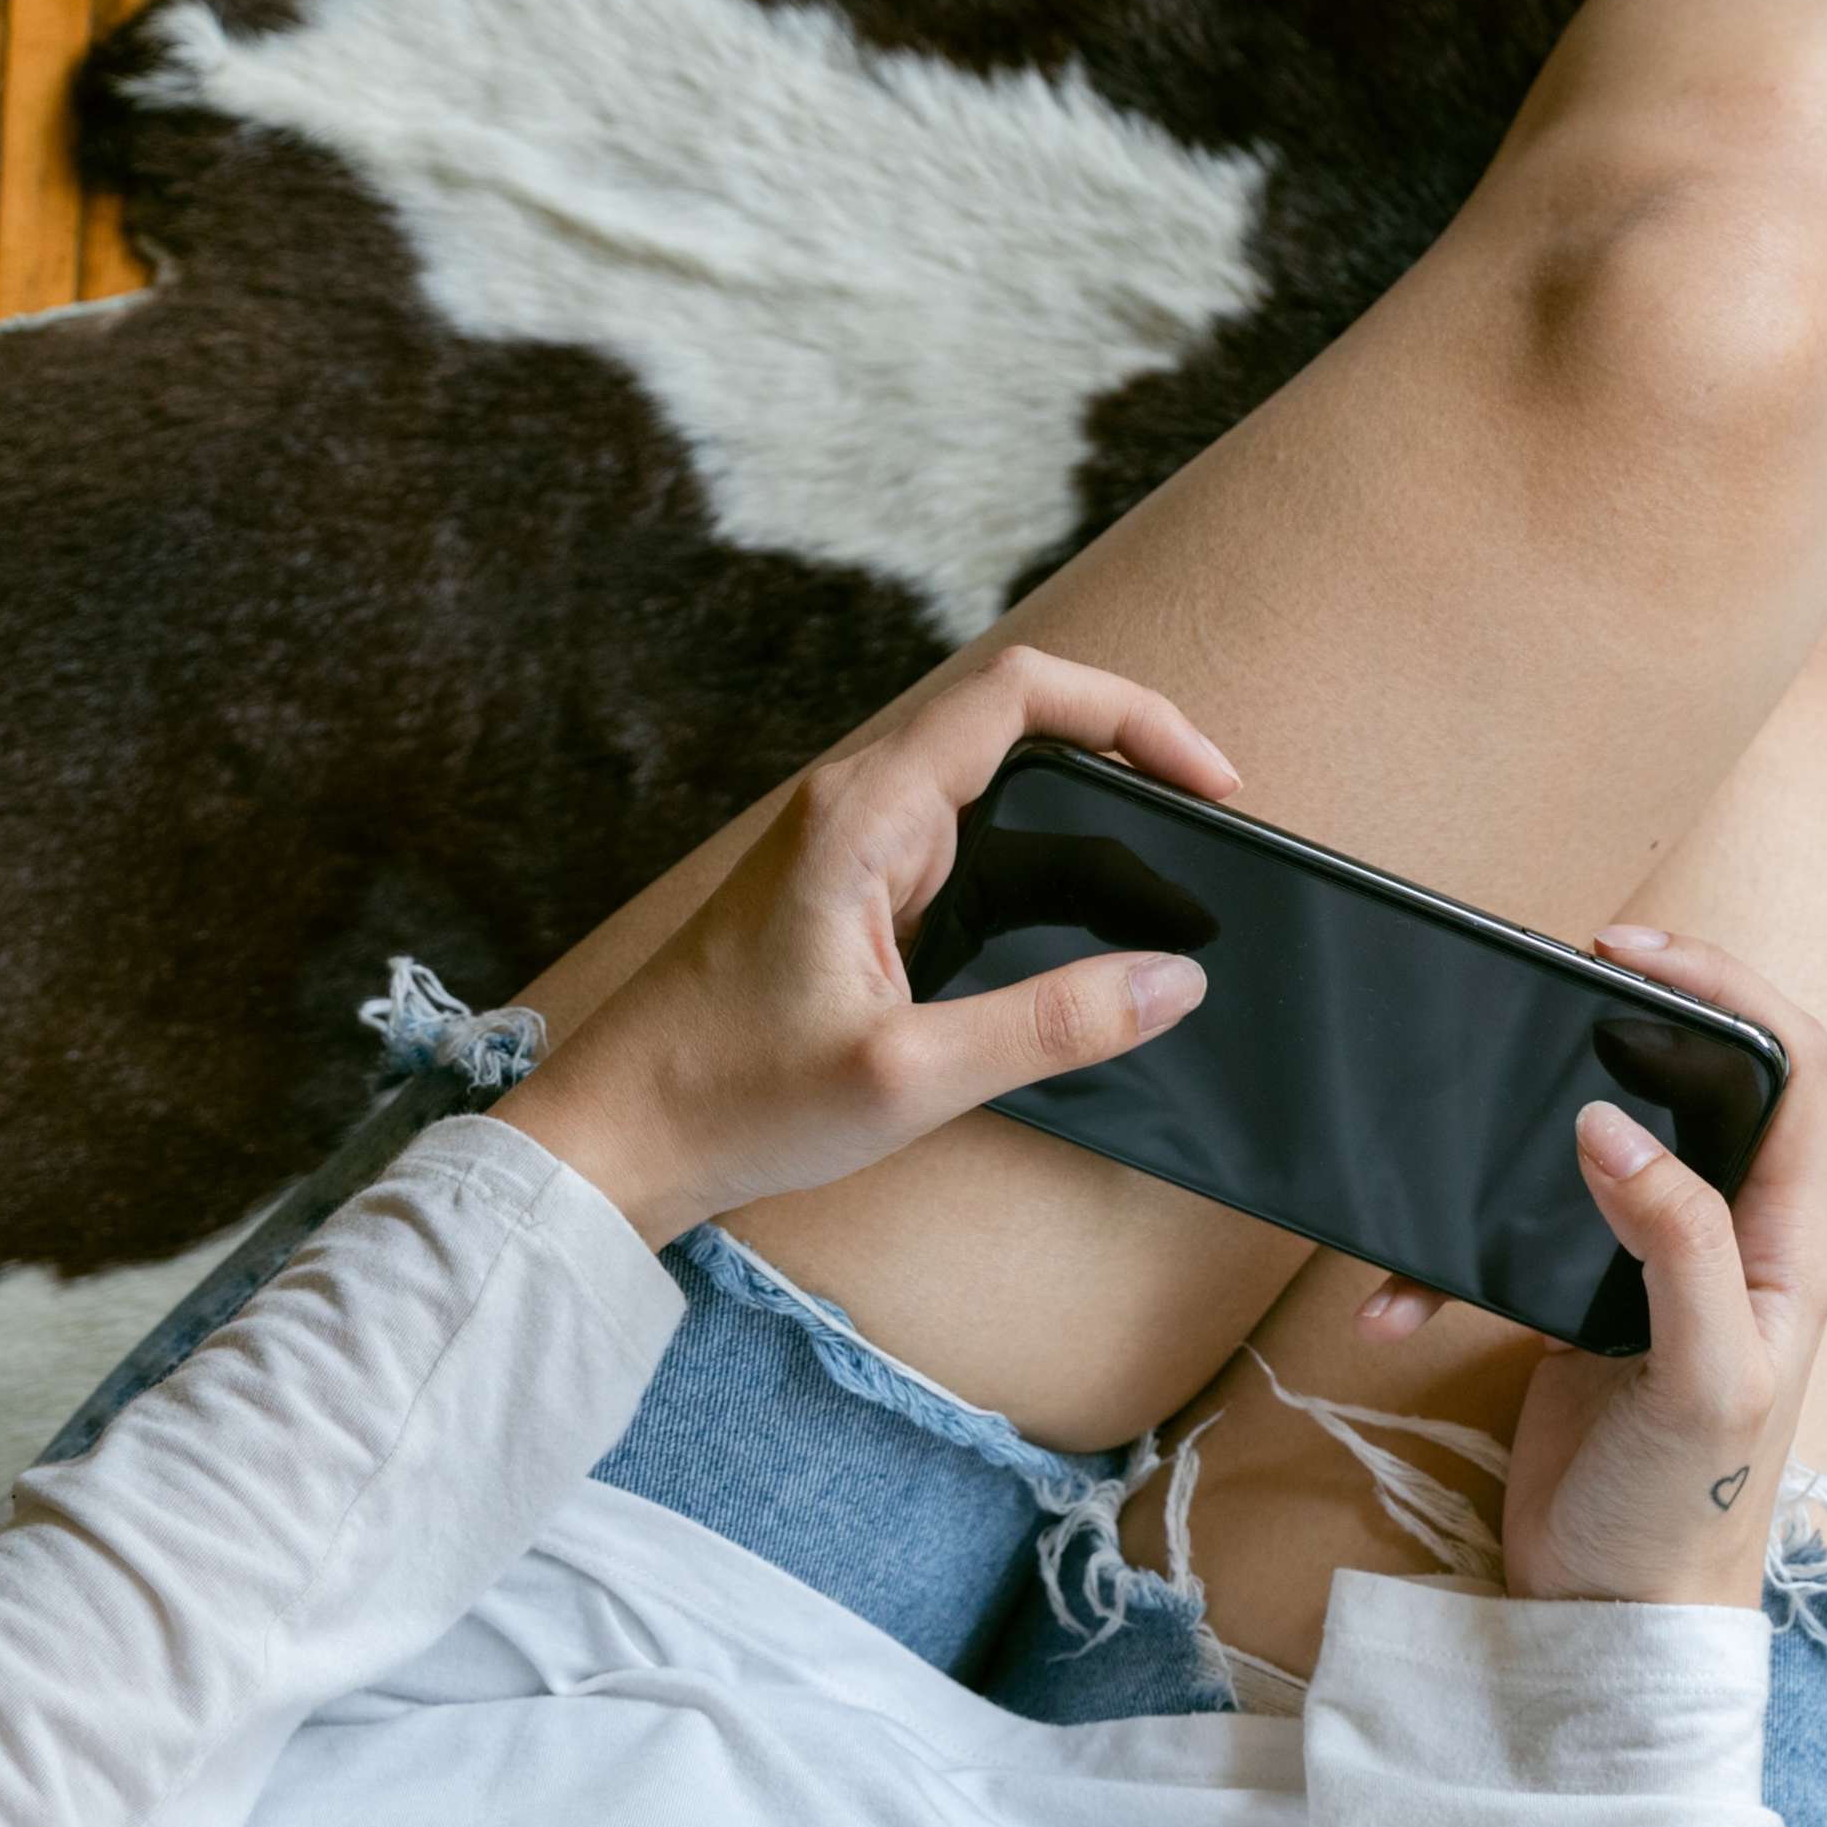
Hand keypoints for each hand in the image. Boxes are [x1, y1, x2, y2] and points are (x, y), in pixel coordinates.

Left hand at [502, 648, 1233, 1248]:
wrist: (615, 1134)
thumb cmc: (731, 1098)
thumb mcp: (910, 1076)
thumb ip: (1051, 1026)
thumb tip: (1175, 981)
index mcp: (864, 815)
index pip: (1020, 693)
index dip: (1133, 714)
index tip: (1210, 781)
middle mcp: (857, 805)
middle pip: (1020, 723)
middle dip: (1128, 760)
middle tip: (1209, 828)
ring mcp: (851, 843)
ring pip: (998, 788)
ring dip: (1087, 822)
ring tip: (1168, 887)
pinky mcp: (850, 888)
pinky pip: (966, 843)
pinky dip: (1040, 866)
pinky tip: (1084, 929)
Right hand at [1496, 932, 1826, 1613]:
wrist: (1614, 1624)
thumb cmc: (1688, 1516)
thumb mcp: (1705, 1377)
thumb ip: (1677, 1245)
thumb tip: (1614, 1127)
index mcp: (1789, 1237)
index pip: (1789, 1061)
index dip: (1723, 984)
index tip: (1627, 952)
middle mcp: (1732, 1237)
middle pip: (1693, 1078)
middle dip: (1619, 1025)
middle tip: (1547, 985)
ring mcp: (1653, 1268)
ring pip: (1595, 1146)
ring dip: (1514, 1142)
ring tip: (1455, 1132)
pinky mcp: (1578, 1307)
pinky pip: (1509, 1241)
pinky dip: (1446, 1262)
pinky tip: (1397, 1305)